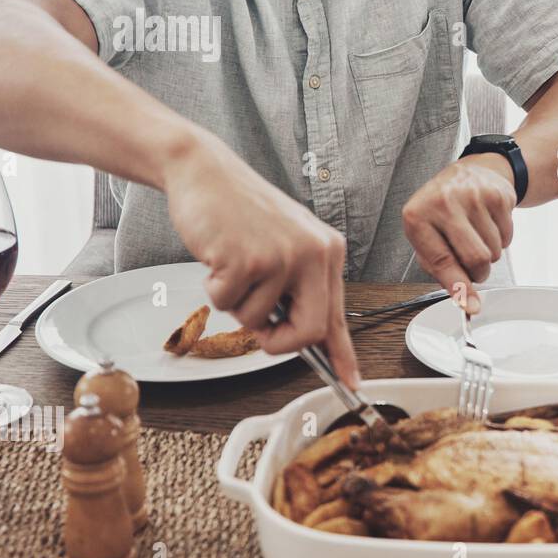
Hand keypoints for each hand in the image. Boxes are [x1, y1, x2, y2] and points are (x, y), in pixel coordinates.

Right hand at [162, 135, 359, 386]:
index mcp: (328, 252)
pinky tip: (217, 257)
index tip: (351, 384)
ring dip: (236, 302)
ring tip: (233, 265)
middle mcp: (313, 254)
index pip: (338, 315)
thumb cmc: (242, 213)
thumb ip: (299, 287)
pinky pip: (227, 304)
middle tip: (263, 333)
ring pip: (257, 320)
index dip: (343, 355)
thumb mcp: (286, 245)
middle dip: (280, 343)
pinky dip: (214, 290)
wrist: (206, 173)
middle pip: (309, 331)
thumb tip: (304, 337)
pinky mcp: (246, 260)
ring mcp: (282, 257)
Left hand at [401, 154, 516, 311]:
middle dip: (479, 273)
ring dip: (489, 255)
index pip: (441, 261)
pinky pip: (507, 237)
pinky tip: (488, 224)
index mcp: (417, 216)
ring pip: (494, 251)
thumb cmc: (443, 211)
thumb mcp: (428, 237)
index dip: (459, 288)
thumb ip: (443, 272)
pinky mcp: (497, 195)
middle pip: (475, 259)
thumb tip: (467, 303)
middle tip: (473, 267)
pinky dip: (500, 239)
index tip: (470, 307)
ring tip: (477, 237)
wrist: (470, 172)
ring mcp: (473, 196)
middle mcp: (443, 202)